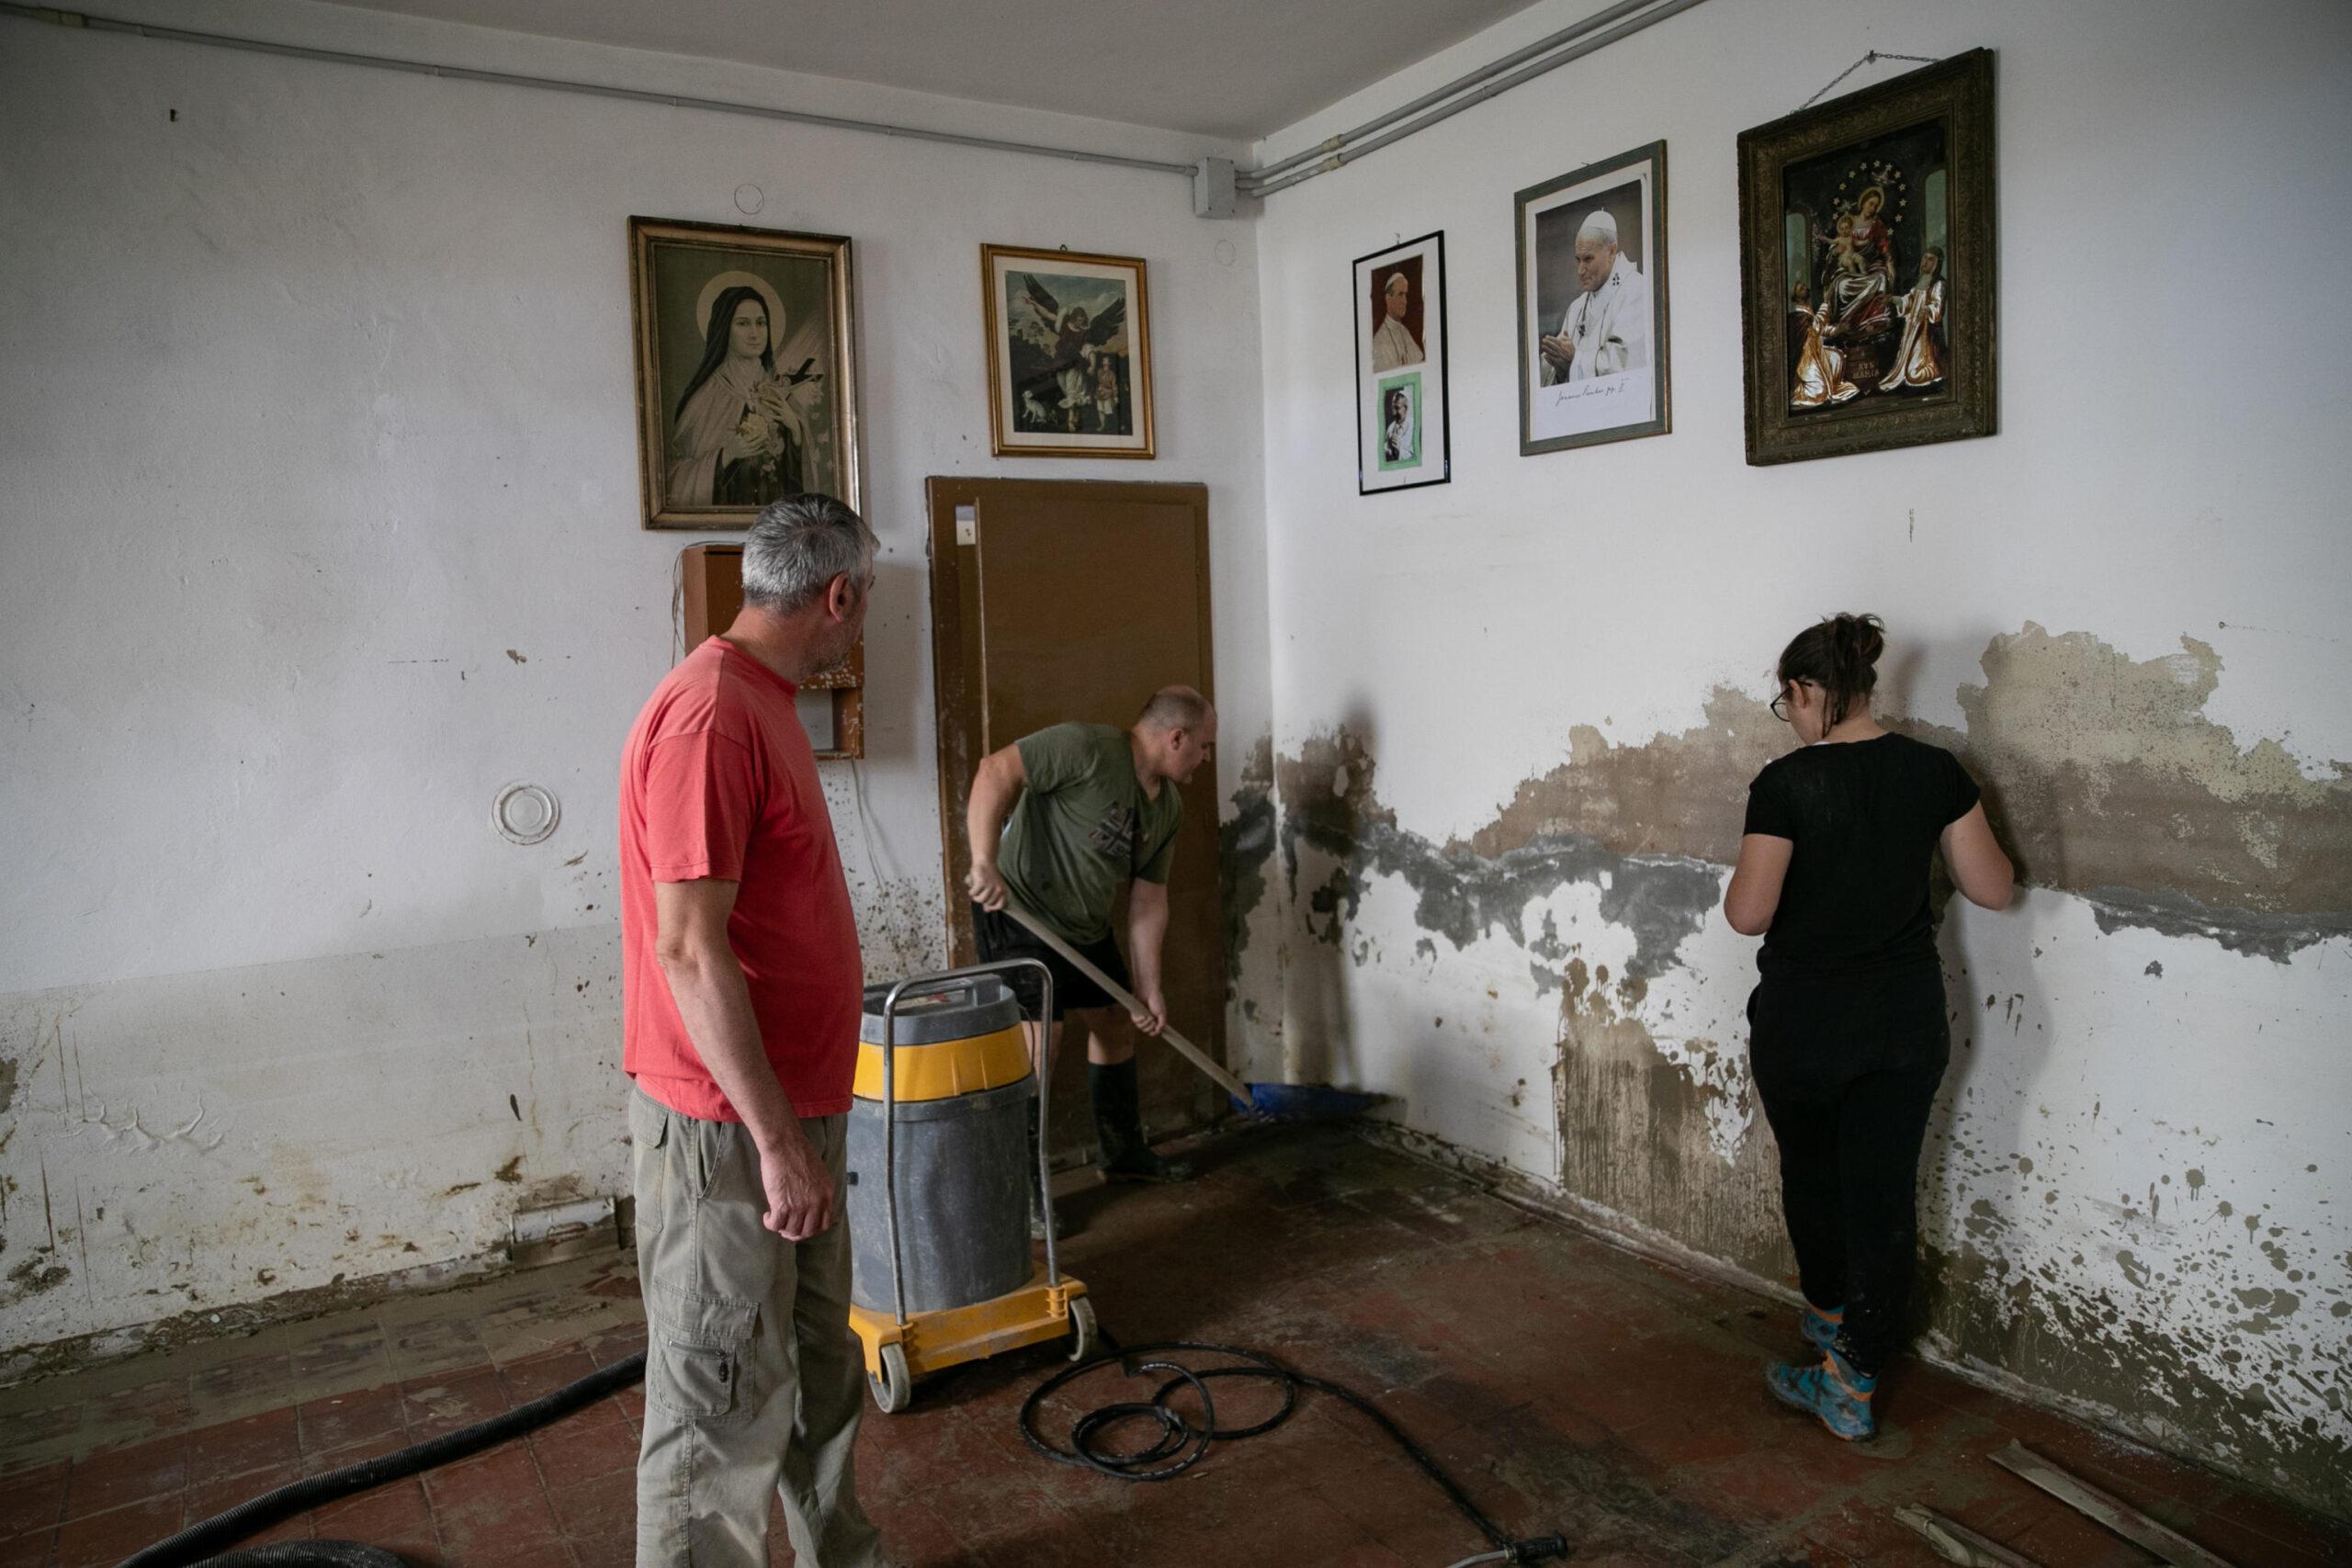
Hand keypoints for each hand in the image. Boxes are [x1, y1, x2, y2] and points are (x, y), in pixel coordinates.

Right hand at [754, 1124, 835, 1239]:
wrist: (784, 1145)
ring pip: (791, 1231)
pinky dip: (770, 1224)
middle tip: (786, 1227)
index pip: (824, 1224)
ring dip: (782, 1228)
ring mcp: (800, 1206)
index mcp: (827, 1195)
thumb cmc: (799, 1154)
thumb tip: (813, 1206)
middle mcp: (816, 1203)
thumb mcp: (820, 1174)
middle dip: (796, 1233)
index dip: (812, 1228)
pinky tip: (767, 1216)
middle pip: (807, 1231)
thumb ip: (819, 1192)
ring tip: (775, 1218)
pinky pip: (775, 1225)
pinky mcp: (782, 1206)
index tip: (803, 1225)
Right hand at [967, 860, 1008, 911]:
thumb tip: (987, 910)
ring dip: (975, 896)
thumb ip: (991, 899)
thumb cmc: (988, 876)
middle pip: (987, 903)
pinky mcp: (981, 882)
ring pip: (980, 900)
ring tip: (976, 889)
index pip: (1000, 905)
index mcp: (1003, 891)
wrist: (985, 861)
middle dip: (981, 899)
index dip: (993, 907)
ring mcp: (990, 886)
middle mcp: (998, 889)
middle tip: (980, 891)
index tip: (987, 905)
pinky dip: (971, 891)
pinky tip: (972, 885)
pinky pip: (973, 894)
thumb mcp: (993, 887)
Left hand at [1130, 986, 1166, 1037]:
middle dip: (1150, 1027)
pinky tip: (1143, 1016)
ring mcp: (1141, 1017)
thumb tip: (1159, 1031)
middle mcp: (1147, 1020)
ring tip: (1149, 1016)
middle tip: (1153, 1019)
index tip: (1155, 1031)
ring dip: (1146, 1024)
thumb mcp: (1162, 1013)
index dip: (1154, 1033)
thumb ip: (1162, 1023)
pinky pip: (1135, 1022)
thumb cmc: (1156, 1001)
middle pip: (1147, 1031)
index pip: (1153, 1031)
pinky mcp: (1135, 1014)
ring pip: (1141, 1028)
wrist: (1149, 991)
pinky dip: (1140, 1020)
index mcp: (1155, 1020)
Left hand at [1539, 335, 1572, 368]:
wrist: (1575, 361)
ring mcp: (1561, 357)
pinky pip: (1553, 360)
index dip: (1551, 338)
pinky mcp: (1559, 363)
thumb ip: (1566, 337)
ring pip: (1553, 352)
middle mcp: (1563, 351)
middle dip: (1548, 342)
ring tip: (1542, 346)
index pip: (1557, 340)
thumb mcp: (1570, 343)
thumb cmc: (1571, 351)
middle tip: (1543, 340)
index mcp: (1565, 345)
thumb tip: (1565, 330)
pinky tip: (1544, 355)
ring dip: (1547, 349)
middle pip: (1554, 346)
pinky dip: (1548, 357)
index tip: (1546, 336)